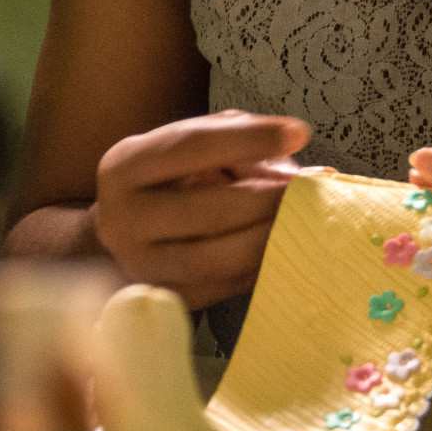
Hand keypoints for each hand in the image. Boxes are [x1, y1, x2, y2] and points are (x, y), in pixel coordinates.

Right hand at [93, 110, 310, 309]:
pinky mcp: (168, 297)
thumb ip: (241, 143)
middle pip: (208, 210)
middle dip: (267, 198)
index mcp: (124, 166)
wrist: (129, 232)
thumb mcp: (194, 145)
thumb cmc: (173, 178)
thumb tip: (308, 172)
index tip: (298, 132)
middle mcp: (123, 219)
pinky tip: (284, 247)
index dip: (248, 139)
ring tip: (301, 220)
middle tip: (306, 189)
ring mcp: (142, 266)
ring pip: (217, 258)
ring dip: (269, 238)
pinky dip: (262, 266)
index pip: (190, 146)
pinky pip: (225, 287)